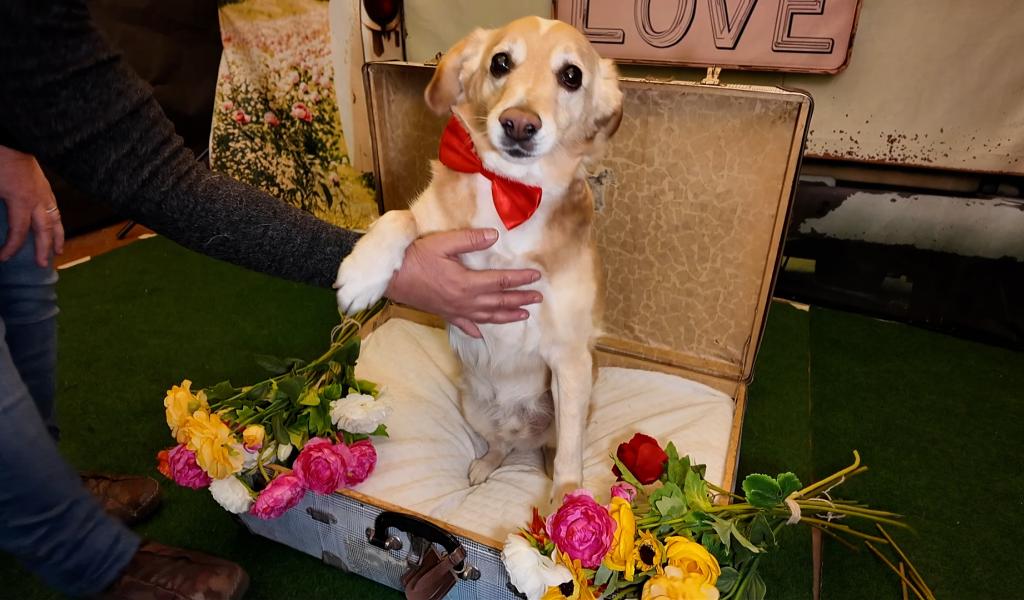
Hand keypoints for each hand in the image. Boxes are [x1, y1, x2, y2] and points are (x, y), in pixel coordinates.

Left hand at [0, 146, 63, 266]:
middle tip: (44, 264)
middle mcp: (37, 200)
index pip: (19, 232)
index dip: (12, 248)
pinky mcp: (45, 185)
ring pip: (55, 219)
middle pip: (45, 230)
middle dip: (45, 248)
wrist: (11, 138)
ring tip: (60, 249)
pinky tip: (56, 224)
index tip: (3, 258)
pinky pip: (55, 208)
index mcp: (21, 200)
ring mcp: (44, 192)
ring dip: (58, 236)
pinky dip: (57, 220)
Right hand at [385, 228, 542, 337]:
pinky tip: (482, 335)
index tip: (537, 276)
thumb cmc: (416, 257)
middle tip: (538, 298)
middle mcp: (466, 301)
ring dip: (508, 316)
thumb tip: (495, 236)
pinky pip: (465, 325)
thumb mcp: (443, 243)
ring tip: (523, 315)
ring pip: (488, 317)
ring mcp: (456, 310)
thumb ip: (470, 240)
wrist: (392, 278)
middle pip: (500, 302)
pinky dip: (476, 331)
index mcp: (468, 283)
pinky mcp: (445, 314)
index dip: (521, 279)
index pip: (501, 281)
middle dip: (521, 300)